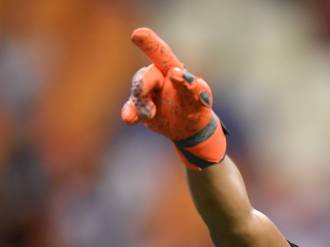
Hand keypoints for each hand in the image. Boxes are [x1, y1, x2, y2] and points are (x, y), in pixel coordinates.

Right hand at [120, 27, 225, 168]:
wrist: (189, 129)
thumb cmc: (196, 108)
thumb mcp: (200, 100)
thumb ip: (192, 87)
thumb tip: (179, 74)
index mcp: (173, 70)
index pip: (161, 54)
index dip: (150, 44)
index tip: (138, 34)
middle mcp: (158, 79)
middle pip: (146, 75)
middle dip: (144, 84)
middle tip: (147, 98)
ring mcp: (147, 94)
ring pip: (138, 93)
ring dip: (141, 103)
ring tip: (150, 115)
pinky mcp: (140, 110)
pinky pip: (131, 108)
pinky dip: (129, 113)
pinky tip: (129, 118)